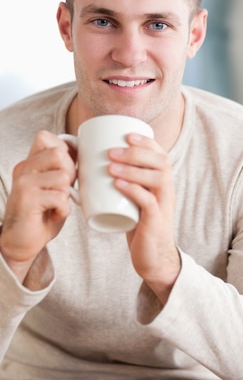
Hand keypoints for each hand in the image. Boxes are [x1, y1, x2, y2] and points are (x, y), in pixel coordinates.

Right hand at [0, 131, 75, 283]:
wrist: (21, 242)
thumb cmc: (41, 214)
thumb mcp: (52, 186)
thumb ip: (61, 168)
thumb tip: (84, 150)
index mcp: (29, 163)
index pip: (46, 137)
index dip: (64, 150)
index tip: (66, 170)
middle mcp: (23, 168)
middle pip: (58, 154)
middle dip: (69, 173)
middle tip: (63, 190)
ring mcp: (24, 183)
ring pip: (62, 177)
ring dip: (66, 195)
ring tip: (57, 205)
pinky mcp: (28, 199)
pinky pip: (60, 197)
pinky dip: (63, 210)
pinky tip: (54, 215)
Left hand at [108, 133, 179, 304]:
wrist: (154, 258)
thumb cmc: (140, 226)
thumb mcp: (135, 200)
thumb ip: (124, 183)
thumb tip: (93, 166)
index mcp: (163, 183)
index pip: (161, 154)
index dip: (146, 142)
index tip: (127, 135)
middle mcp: (167, 190)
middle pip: (160, 162)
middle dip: (136, 152)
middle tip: (111, 151)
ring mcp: (163, 205)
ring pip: (157, 178)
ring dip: (133, 169)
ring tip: (110, 166)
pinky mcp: (156, 221)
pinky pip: (149, 201)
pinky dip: (134, 190)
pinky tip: (118, 185)